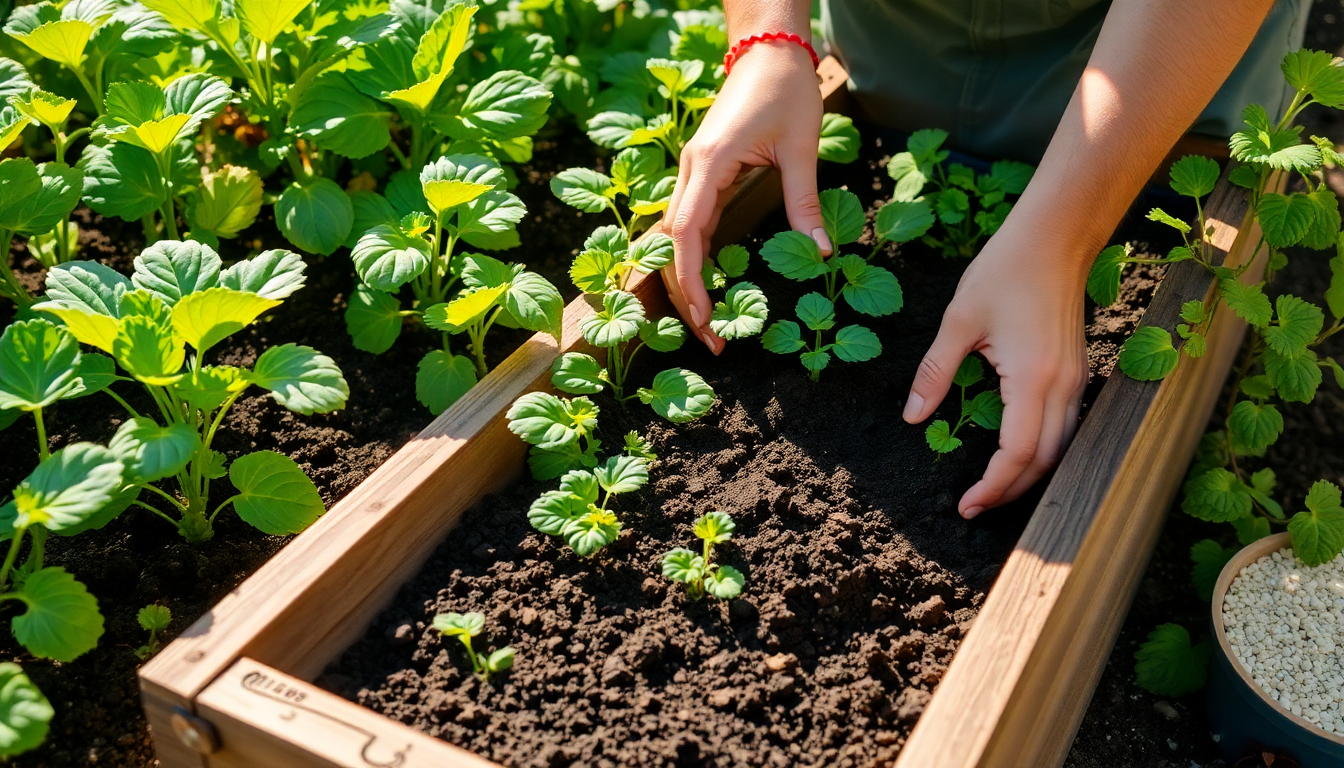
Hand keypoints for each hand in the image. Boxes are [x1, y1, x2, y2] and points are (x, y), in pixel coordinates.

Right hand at [663, 41, 828, 352]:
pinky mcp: (704, 171)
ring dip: (688, 280)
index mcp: (709, 164)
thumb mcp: (802, 148)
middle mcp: (691, 169)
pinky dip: (696, 257)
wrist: (769, 49)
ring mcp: (694, 171)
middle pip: (673, 243)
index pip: (685, 233)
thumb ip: (805, 202)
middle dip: (686, 294)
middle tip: (711, 339)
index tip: (704, 317)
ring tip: (709, 323)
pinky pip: (691, 222)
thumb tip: (822, 253)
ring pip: (677, 236)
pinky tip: (710, 286)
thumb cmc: (785, 90)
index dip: (690, 280)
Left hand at [902, 220, 1089, 517]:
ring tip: (992, 489)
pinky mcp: (1077, 370)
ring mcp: (1076, 379)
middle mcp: (1063, 385)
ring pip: (1061, 447)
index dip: (994, 486)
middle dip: (1011, 491)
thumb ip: (935, 371)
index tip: (966, 505)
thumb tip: (912, 415)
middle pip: (1045, 460)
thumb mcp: (958, 319)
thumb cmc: (1005, 270)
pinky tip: (1018, 454)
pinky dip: (1044, 450)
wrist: (1054, 237)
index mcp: (1033, 377)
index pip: (1019, 453)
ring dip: (1030, 474)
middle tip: (974, 507)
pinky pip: (1066, 425)